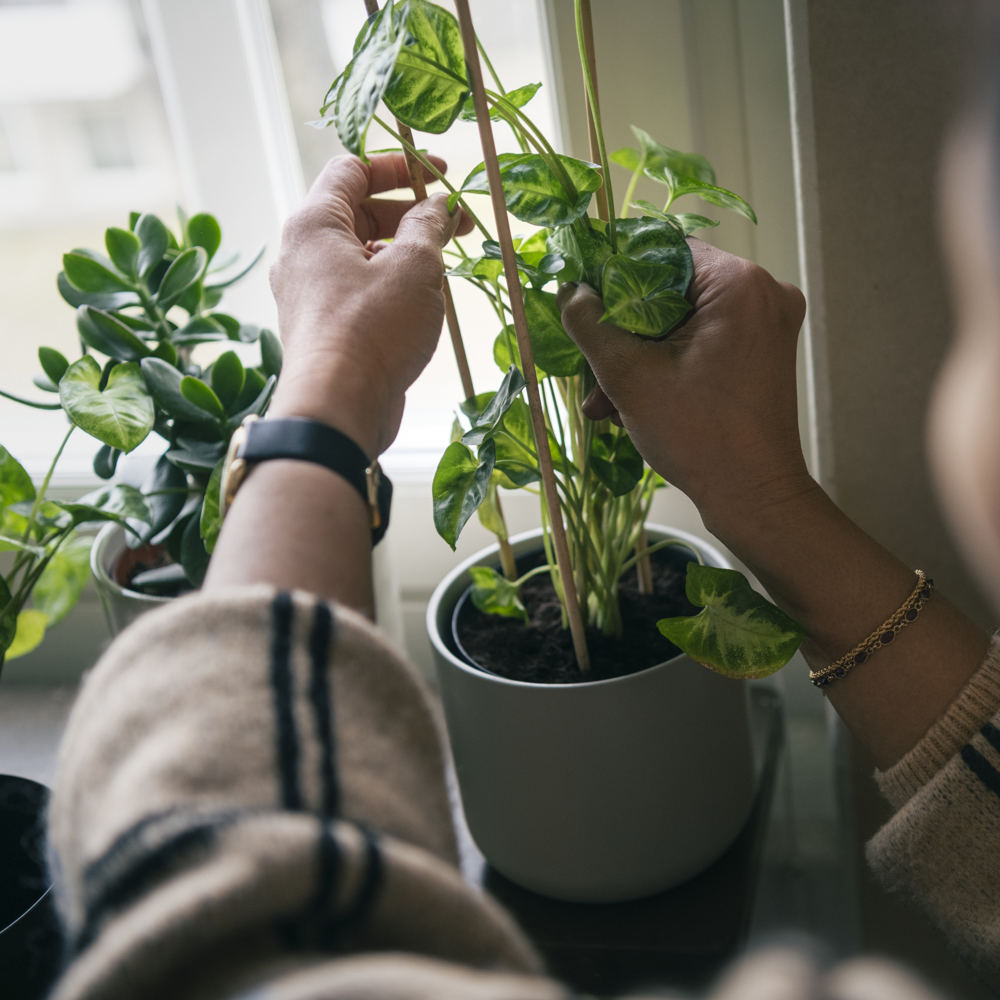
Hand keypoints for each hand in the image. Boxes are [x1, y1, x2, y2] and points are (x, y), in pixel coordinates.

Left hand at [267, 153, 471, 456]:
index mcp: (314, 224)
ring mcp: (310, 295)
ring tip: (443, 271)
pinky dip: (391, 289)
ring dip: (406, 256)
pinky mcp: (324, 330)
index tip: (440, 173)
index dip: (399, 165)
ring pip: (363, 257)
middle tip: (458, 226)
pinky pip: (360, 293)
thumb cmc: (373, 330)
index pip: (351, 169)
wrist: (339, 408)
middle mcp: (302, 255)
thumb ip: (429, 226)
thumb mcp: (415, 267)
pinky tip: (423, 307)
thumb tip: (439, 206)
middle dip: (412, 215)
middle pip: (359, 213)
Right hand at [556, 239, 810, 539]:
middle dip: (625, 332)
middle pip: (671, 290)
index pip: (663, 250)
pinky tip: (632, 403)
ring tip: (604, 400)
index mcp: (739, 284)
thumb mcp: (628, 376)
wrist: (754, 496)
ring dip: (640, 357)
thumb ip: (590, 324)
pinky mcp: (764, 353)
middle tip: (592, 366)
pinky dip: (668, 366)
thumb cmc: (698, 436)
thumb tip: (569, 290)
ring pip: (682, 321)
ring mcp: (768, 325)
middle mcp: (764, 293)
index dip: (616, 273)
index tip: (584, 301)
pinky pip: (703, 342)